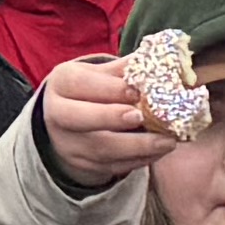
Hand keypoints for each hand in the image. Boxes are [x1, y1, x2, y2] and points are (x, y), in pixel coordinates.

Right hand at [34, 45, 183, 184]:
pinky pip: (112, 166)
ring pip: (100, 149)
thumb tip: (164, 58)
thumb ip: (126, 68)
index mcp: (62, 83)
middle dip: (111, 117)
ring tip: (167, 141)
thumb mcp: (101, 74)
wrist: (68, 122)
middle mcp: (58, 115)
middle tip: (142, 116)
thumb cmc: (91, 90)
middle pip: (79, 119)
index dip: (109, 89)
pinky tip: (159, 151)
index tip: (137, 92)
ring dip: (137, 146)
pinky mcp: (84, 166)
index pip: (80, 84)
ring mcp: (69, 144)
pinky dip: (139, 160)